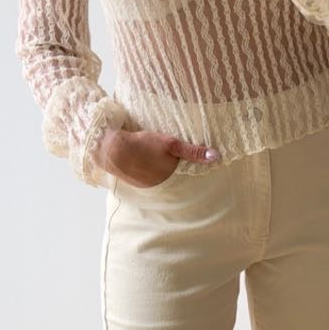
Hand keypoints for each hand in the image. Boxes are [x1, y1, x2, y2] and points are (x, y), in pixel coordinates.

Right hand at [96, 126, 220, 187]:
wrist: (111, 149)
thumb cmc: (143, 145)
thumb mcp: (171, 144)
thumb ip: (194, 152)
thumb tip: (217, 157)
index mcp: (169, 176)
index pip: (185, 174)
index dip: (188, 168)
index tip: (191, 163)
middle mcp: (159, 185)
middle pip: (171, 177)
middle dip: (173, 171)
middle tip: (174, 160)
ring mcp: (145, 184)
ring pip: (158, 178)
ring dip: (159, 171)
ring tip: (158, 160)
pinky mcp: (133, 181)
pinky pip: (145, 177)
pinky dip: (147, 170)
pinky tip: (144, 162)